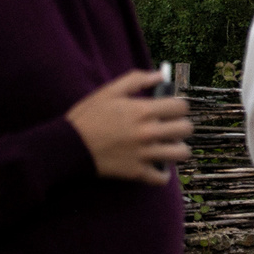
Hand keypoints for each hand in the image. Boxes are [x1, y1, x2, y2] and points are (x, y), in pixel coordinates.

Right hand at [67, 70, 192, 183]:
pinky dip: (162, 174)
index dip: (179, 107)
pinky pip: (163, 178)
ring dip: (177, 149)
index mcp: (143, 111)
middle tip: (170, 128)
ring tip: (167, 147)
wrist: (67, 146)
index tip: (172, 110)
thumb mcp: (108, 92)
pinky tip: (156, 167)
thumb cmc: (87, 117)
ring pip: (182, 153)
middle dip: (181, 126)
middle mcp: (148, 132)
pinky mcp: (137, 172)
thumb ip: (136, 80)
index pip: (182, 107)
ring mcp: (144, 153)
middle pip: (186, 129)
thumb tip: (160, 75)